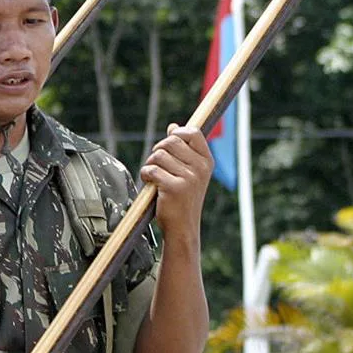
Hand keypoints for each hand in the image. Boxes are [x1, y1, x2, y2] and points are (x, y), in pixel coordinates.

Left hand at [140, 124, 211, 242]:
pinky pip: (151, 170)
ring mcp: (189, 178)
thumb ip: (182, 149)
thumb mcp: (188, 171)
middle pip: (170, 142)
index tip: (168, 145)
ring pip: (157, 155)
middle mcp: (201, 168)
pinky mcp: (174, 187)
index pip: (193, 132)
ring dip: (150, 165)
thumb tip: (173, 126)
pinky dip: (145, 176)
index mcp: (207, 161)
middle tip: (157, 165)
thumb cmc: (182, 197)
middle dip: (157, 151)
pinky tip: (151, 185)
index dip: (176, 134)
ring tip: (156, 178)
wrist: (182, 226)